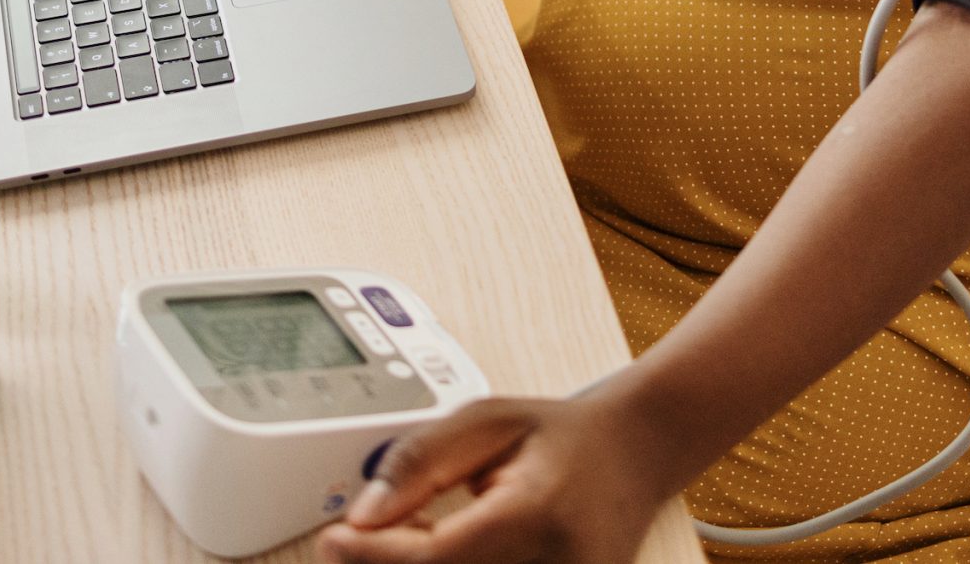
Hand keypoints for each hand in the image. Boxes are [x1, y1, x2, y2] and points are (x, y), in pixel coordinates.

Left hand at [317, 393, 680, 563]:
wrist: (635, 456)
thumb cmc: (561, 437)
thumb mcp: (489, 420)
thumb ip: (421, 460)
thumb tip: (362, 515)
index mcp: (538, 514)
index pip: (437, 559)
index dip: (373, 557)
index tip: (333, 539)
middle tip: (354, 544)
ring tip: (402, 544)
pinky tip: (437, 558)